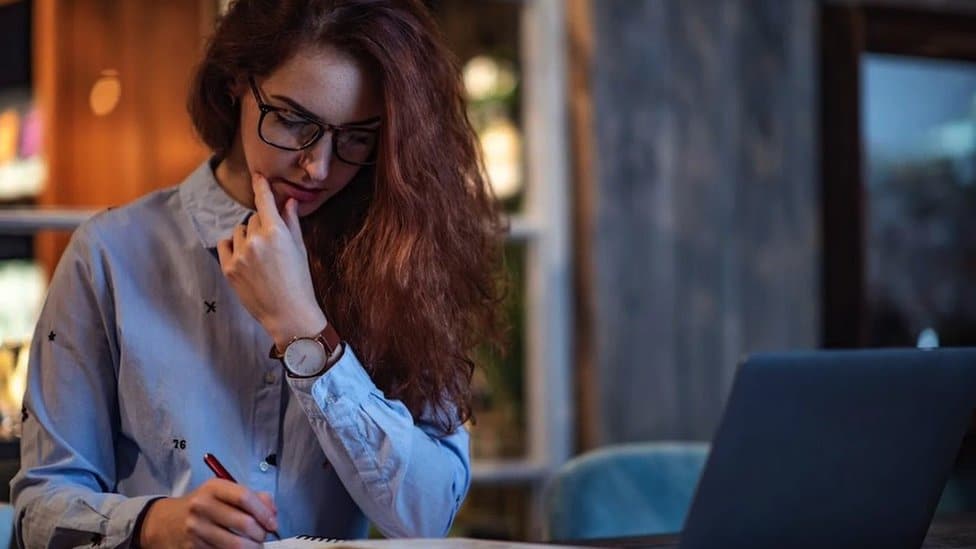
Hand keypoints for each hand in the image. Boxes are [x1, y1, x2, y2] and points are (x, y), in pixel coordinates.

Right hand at [138, 479, 276, 547]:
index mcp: (214, 488)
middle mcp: (202, 506)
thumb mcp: (224, 492)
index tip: (273, 523)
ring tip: (254, 545)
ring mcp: (196, 528)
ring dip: (252, 548)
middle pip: (243, 523)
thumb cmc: (204, 504)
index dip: (264, 512)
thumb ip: (253, 497)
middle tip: (264, 536)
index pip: (244, 497)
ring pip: (235, 544)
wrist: (167, 521)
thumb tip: (272, 512)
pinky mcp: (192, 547)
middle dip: (261, 534)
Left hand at [217, 173, 326, 346]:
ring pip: (239, 231)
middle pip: (254, 218)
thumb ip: (291, 222)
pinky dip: (233, 246)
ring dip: (247, 237)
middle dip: (262, 226)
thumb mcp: (300, 249)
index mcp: (276, 233)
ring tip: (260, 256)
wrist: (289, 313)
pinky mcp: (228, 269)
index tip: (258, 176)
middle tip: (273, 246)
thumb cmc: (300, 281)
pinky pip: (225, 244)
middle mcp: (255, 241)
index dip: (261, 187)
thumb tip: (289, 201)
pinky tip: (244, 257)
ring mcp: (240, 255)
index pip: (264, 202)